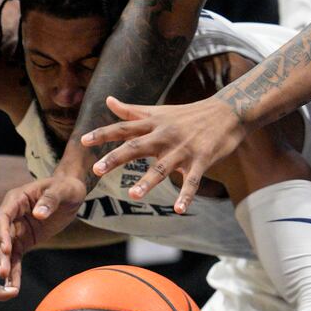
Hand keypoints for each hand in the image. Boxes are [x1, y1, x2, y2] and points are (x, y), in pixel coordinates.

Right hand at [0, 174, 86, 287]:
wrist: (71, 193)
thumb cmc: (66, 187)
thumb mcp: (62, 190)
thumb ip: (50, 200)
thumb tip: (38, 214)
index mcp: (17, 199)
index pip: (3, 217)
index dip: (2, 233)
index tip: (6, 248)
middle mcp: (12, 215)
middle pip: (2, 236)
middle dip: (2, 255)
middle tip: (4, 272)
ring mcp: (16, 229)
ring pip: (7, 251)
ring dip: (7, 267)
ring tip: (7, 287)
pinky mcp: (24, 241)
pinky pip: (17, 258)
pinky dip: (15, 272)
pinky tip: (13, 287)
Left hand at [82, 95, 245, 212]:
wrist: (228, 111)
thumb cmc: (189, 114)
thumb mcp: (158, 110)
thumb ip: (131, 110)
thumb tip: (108, 100)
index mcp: (153, 124)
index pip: (123, 128)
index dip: (103, 134)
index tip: (83, 141)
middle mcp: (164, 136)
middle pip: (136, 147)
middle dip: (116, 158)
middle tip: (97, 170)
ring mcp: (183, 149)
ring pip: (162, 167)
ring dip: (147, 181)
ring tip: (132, 195)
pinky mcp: (201, 160)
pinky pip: (192, 181)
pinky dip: (186, 195)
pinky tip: (178, 209)